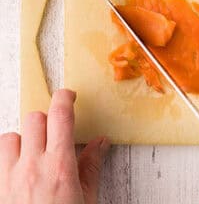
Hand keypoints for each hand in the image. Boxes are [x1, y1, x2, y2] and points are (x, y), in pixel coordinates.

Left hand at [0, 89, 108, 203]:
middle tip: (55, 131)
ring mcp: (9, 177)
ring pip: (9, 137)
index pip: (59, 116)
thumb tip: (99, 144)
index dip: (64, 98)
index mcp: (60, 166)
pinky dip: (6, 157)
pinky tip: (17, 169)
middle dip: (45, 120)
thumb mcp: (86, 198)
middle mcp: (31, 166)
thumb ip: (90, 167)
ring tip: (33, 153)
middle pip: (34, 119)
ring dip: (22, 140)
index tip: (68, 96)